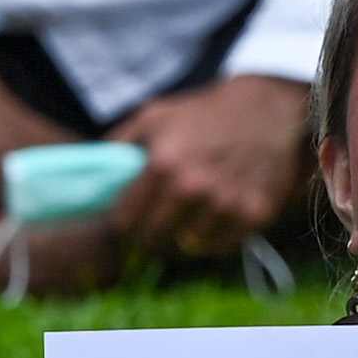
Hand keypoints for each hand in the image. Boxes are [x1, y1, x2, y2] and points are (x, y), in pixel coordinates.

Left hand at [107, 71, 312, 273]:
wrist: (266, 110)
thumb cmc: (203, 114)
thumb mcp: (154, 116)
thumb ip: (119, 146)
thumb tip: (90, 176)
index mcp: (162, 164)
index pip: (125, 221)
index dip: (122, 223)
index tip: (127, 221)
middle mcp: (192, 187)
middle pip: (152, 240)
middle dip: (147, 235)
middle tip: (152, 226)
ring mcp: (225, 204)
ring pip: (186, 247)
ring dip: (182, 236)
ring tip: (185, 217)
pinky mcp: (253, 214)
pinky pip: (219, 246)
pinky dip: (212, 238)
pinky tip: (213, 216)